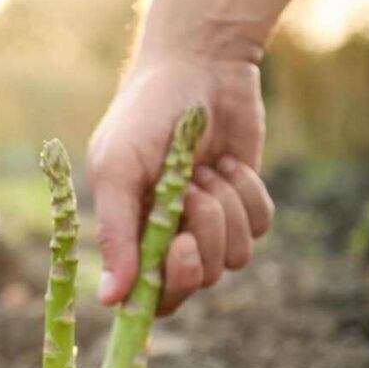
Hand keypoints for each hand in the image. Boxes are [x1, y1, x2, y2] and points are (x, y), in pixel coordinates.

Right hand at [87, 55, 273, 314]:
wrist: (198, 66)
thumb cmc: (144, 116)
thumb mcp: (118, 171)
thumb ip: (116, 235)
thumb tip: (110, 301)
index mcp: (131, 236)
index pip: (149, 296)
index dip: (169, 285)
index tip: (180, 247)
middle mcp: (169, 238)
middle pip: (197, 282)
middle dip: (204, 241)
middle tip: (195, 198)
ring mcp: (210, 224)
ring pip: (234, 257)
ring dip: (223, 210)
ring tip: (205, 169)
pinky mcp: (244, 205)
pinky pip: (258, 228)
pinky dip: (247, 194)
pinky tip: (227, 164)